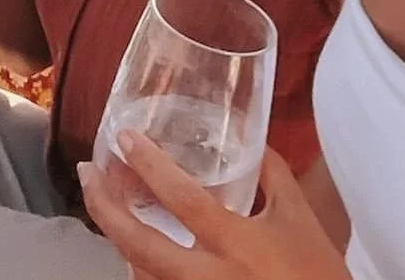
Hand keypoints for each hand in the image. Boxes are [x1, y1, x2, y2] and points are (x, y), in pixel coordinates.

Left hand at [80, 135, 349, 279]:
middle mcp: (209, 277)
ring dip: (118, 240)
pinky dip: (141, 269)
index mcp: (236, 244)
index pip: (182, 199)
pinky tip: (135, 249)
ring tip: (106, 207)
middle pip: (139, 245)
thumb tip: (253, 141)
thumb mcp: (301, 220)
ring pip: (139, 275)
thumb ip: (275, 177)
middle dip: (103, 209)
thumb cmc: (318, 274)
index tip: (124, 138)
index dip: (149, 165)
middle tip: (86, 174)